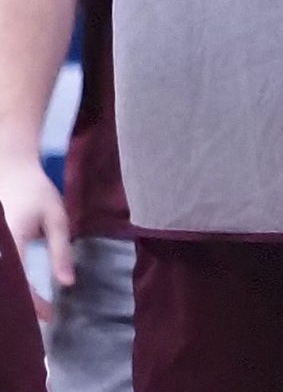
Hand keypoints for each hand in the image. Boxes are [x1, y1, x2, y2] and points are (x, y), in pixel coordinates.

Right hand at [0, 154, 70, 318]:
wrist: (10, 168)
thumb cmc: (36, 191)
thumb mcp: (56, 217)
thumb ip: (61, 250)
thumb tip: (67, 283)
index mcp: (11, 240)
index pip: (20, 281)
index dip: (33, 303)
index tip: (48, 316)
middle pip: (3, 285)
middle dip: (16, 306)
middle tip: (34, 321)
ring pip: (0, 278)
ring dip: (10, 295)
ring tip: (27, 310)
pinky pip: (0, 268)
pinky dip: (7, 282)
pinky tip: (16, 291)